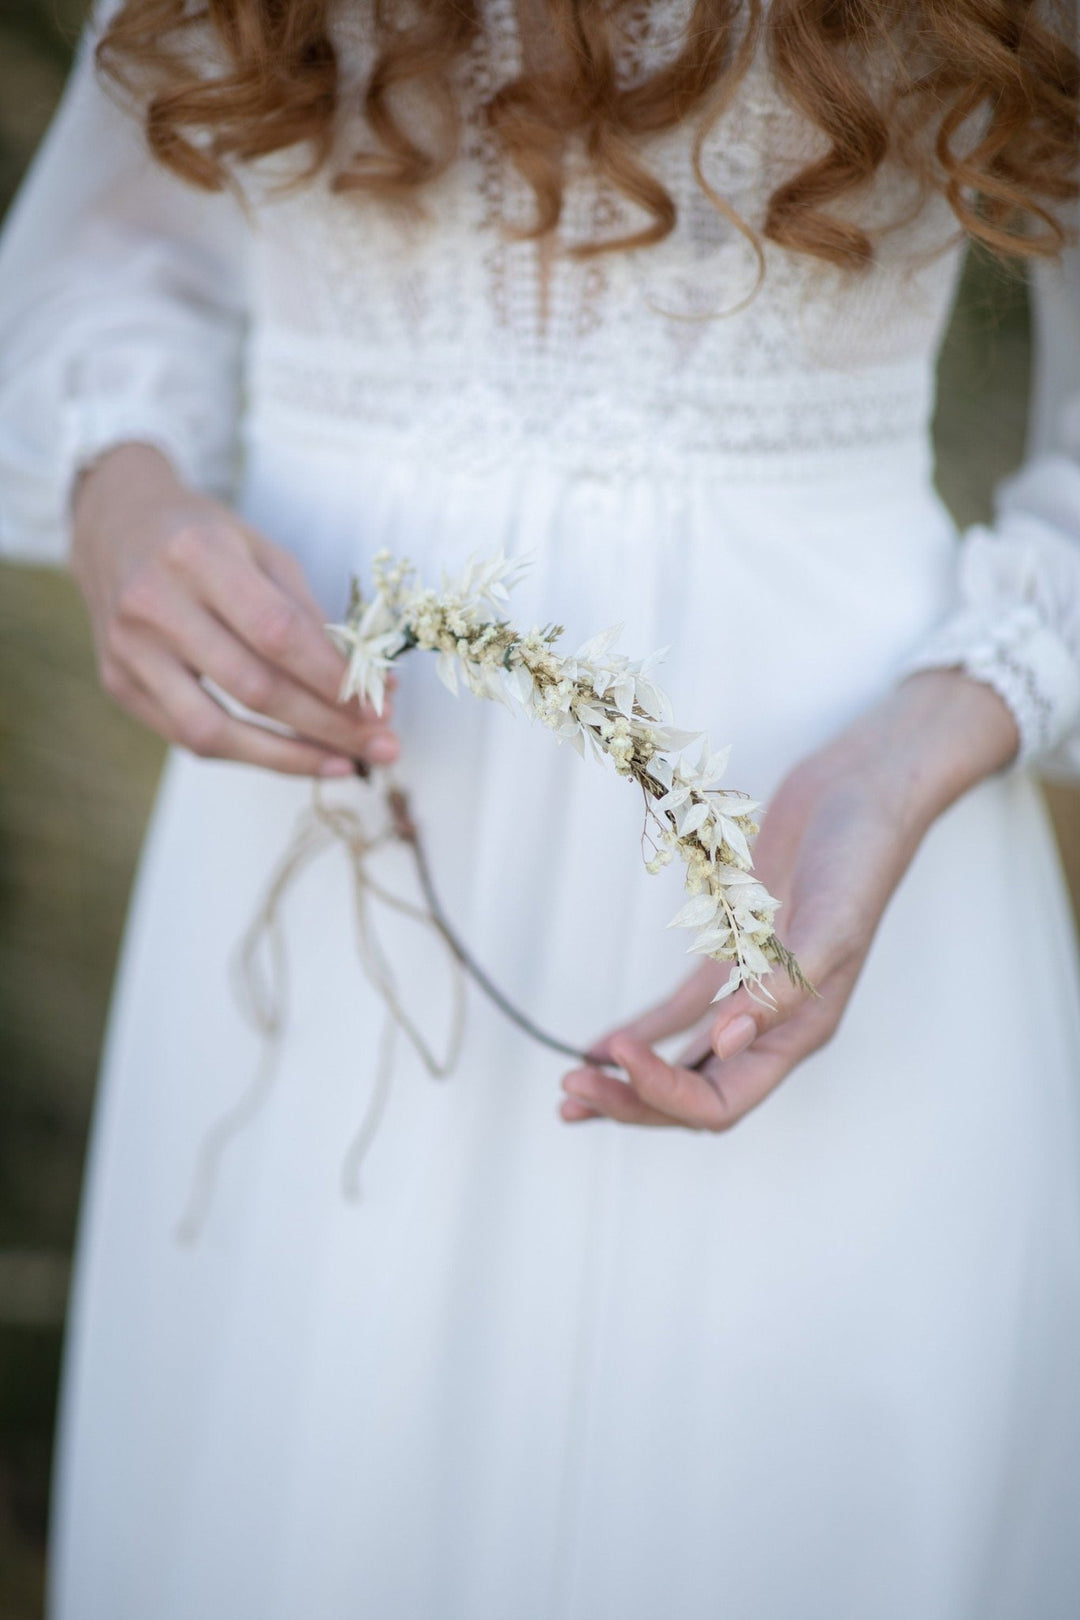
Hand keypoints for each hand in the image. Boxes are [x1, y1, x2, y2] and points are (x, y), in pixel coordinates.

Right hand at [72, 443, 397, 775]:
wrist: (115, 524)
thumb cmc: (204, 538)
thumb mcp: (262, 551)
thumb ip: (311, 616)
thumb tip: (373, 685)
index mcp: (198, 556)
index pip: (277, 633)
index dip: (333, 678)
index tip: (381, 707)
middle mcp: (154, 605)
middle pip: (253, 688)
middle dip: (327, 726)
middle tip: (382, 745)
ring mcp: (128, 650)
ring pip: (214, 731)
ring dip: (290, 757)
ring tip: (347, 764)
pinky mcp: (117, 684)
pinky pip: (189, 738)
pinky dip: (249, 754)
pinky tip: (296, 757)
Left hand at [560, 670, 1019, 1130]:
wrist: (862, 793)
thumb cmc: (859, 858)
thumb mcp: (831, 926)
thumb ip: (782, 990)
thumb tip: (725, 1043)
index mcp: (801, 1030)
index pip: (723, 1098)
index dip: (666, 1091)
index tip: (619, 1057)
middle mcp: (774, 1025)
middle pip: (694, 1091)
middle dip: (632, 1101)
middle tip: (570, 1094)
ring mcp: (750, 992)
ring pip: (683, 1061)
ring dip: (629, 1081)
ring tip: (572, 1093)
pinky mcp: (731, 956)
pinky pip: (679, 1013)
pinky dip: (643, 1033)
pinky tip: (601, 1044)